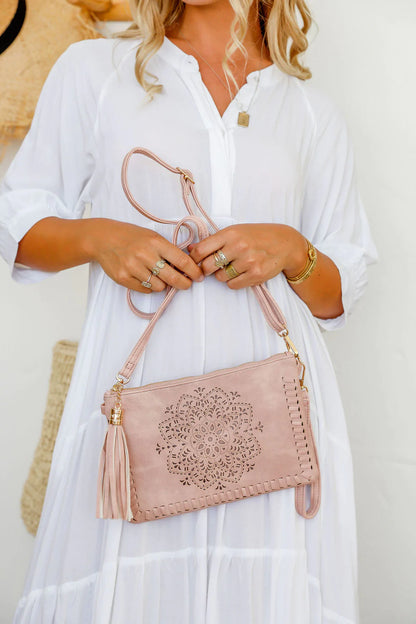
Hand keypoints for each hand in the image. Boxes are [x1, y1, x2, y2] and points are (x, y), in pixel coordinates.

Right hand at [88, 218, 203, 291]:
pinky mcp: (123, 278)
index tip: (199, 276)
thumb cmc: (131, 237)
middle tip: (187, 284)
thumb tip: (187, 266)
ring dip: (163, 284)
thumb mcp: (152, 236)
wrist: (103, 239)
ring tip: (159, 276)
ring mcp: (133, 267)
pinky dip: (150, 286)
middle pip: (172, 278)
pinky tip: (146, 277)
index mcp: (155, 242)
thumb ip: (168, 250)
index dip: (194, 271)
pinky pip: (145, 289)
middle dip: (184, 283)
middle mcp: (144, 255)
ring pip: (159, 286)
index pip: (181, 260)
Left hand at [187, 223, 307, 288]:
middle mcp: (238, 247)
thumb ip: (214, 240)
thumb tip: (191, 249)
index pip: (201, 250)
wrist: (285, 244)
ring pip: (220, 277)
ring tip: (232, 267)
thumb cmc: (258, 236)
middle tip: (211, 267)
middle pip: (207, 266)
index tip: (195, 261)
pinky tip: (241, 273)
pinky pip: (233, 285)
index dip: (194, 259)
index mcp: (230, 233)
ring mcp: (248, 261)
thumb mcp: (236, 231)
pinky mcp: (256, 275)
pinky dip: (233, 281)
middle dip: (206, 269)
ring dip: (222, 275)